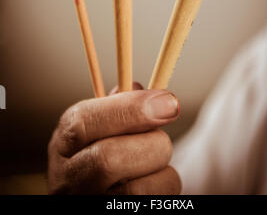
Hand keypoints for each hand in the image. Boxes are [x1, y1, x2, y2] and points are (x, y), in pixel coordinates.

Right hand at [48, 86, 180, 193]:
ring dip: (160, 169)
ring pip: (137, 190)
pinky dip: (164, 187)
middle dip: (150, 143)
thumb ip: (123, 104)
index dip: (131, 109)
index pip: (85, 121)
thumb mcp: (105, 123)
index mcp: (65, 140)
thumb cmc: (108, 147)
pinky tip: (153, 181)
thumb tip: (154, 95)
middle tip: (162, 137)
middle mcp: (66, 179)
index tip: (168, 102)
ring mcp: (88, 203)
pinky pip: (154, 203)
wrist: (97, 188)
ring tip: (155, 162)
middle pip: (110, 158)